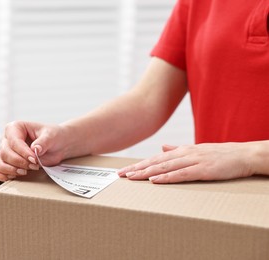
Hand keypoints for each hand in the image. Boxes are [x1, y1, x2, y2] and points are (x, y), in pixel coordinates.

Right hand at [0, 121, 68, 181]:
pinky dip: (3, 175)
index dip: (23, 152)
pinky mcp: (7, 162)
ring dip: (10, 169)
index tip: (34, 159)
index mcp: (15, 127)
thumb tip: (35, 149)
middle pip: (5, 153)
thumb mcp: (51, 136)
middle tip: (34, 166)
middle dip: (19, 162)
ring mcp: (6, 151)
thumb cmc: (53, 136)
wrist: (58, 145)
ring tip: (25, 171)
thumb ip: (43, 142)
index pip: (14, 141)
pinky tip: (15, 176)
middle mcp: (7, 138)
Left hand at [117, 143, 253, 183]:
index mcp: (181, 151)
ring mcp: (193, 161)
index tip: (125, 170)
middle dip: (137, 169)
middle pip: (155, 163)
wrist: (243, 154)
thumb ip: (177, 150)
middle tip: (121, 175)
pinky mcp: (202, 170)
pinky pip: (181, 174)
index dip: (139, 164)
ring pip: (165, 168)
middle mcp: (184, 154)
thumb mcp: (196, 150)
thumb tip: (163, 148)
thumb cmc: (219, 154)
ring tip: (132, 177)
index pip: (155, 159)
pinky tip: (155, 181)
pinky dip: (167, 178)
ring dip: (147, 173)